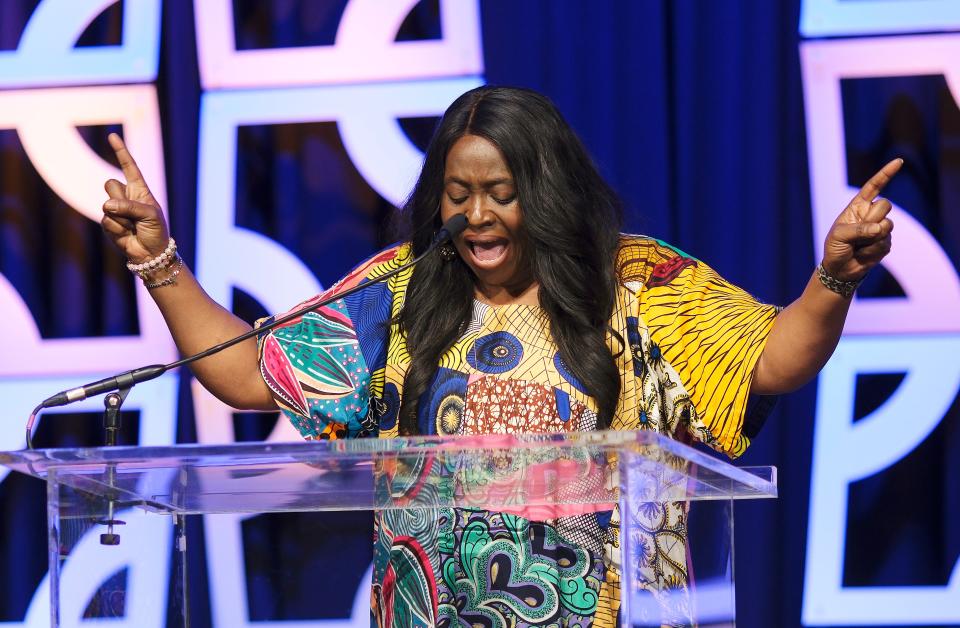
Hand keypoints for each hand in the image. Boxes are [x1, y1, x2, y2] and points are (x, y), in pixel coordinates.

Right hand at [100, 133, 169, 263]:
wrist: (151, 253)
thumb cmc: (156, 231)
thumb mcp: (150, 215)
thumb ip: (130, 207)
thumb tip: (107, 205)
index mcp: (139, 190)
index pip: (129, 167)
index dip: (121, 152)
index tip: (112, 136)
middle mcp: (125, 197)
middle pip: (110, 184)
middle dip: (120, 198)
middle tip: (134, 213)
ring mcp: (114, 209)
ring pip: (107, 204)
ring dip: (122, 217)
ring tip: (133, 226)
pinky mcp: (107, 223)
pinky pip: (107, 220)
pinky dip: (118, 229)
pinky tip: (127, 234)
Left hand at [821, 158, 901, 281]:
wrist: (840, 269)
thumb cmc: (835, 248)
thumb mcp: (839, 236)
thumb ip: (858, 229)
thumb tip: (880, 229)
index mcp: (858, 206)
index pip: (874, 187)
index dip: (886, 174)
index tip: (899, 162)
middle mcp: (871, 214)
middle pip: (886, 205)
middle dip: (874, 217)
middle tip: (860, 231)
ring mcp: (881, 228)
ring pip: (888, 225)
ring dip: (871, 237)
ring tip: (858, 245)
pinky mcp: (885, 243)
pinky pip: (885, 242)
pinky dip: (872, 250)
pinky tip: (863, 254)